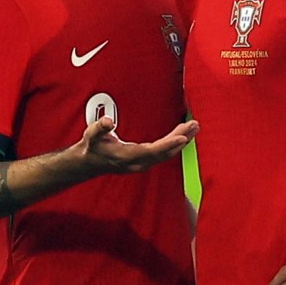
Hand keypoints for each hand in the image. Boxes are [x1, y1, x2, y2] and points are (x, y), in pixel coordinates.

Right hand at [78, 116, 198, 173]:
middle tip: (194, 125)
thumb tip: (108, 121)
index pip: (151, 151)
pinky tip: (183, 135)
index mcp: (126, 157)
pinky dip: (175, 143)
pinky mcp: (146, 161)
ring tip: (194, 126)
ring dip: (181, 140)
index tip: (182, 137)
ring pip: (167, 153)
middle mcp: (138, 163)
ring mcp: (143, 163)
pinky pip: (164, 153)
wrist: (90, 162)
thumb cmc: (92, 146)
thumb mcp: (91, 135)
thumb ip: (100, 128)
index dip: (167, 145)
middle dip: (181, 139)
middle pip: (164, 152)